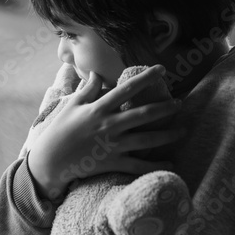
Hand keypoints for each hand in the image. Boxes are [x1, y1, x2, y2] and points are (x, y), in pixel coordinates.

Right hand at [28, 65, 183, 199]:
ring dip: (167, 135)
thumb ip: (88, 89)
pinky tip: (171, 163)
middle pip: (144, 114)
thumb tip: (97, 73)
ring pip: (147, 139)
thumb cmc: (59, 130)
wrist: (50, 161)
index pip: (127, 89)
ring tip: (183, 130)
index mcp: (99, 109)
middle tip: (180, 103)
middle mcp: (109, 125)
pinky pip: (139, 165)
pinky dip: (156, 165)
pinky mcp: (113, 162)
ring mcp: (113, 145)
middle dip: (165, 108)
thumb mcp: (71, 105)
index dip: (146, 78)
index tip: (162, 69)